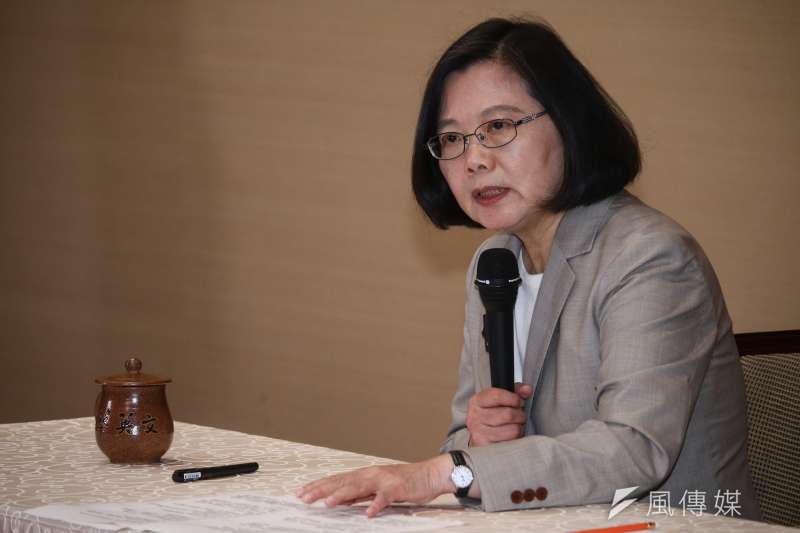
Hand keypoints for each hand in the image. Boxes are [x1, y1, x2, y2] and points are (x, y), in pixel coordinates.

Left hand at [296, 454, 452, 516]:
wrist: (429, 475)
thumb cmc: (404, 482)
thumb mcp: (377, 487)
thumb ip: (360, 492)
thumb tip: (340, 499)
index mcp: (365, 474)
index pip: (337, 479)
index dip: (318, 485)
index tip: (301, 492)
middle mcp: (371, 474)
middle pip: (342, 481)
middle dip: (322, 489)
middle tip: (304, 497)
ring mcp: (383, 480)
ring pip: (359, 487)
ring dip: (343, 494)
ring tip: (328, 503)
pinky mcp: (397, 488)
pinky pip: (385, 498)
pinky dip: (376, 505)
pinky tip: (368, 513)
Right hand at [466, 383, 531, 446]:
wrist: (481, 437)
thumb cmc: (492, 416)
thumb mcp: (501, 400)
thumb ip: (516, 391)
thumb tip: (527, 389)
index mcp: (477, 401)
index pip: (497, 395)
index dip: (514, 398)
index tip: (518, 402)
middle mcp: (475, 416)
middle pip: (508, 414)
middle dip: (519, 415)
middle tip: (519, 416)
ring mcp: (479, 433)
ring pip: (513, 430)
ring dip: (519, 428)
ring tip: (514, 427)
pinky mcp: (487, 447)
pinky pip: (511, 443)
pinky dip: (515, 440)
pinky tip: (509, 437)